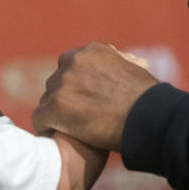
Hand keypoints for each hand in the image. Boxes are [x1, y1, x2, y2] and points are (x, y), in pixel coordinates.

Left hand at [32, 42, 158, 151]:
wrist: (148, 118)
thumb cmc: (148, 100)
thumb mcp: (136, 69)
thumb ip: (120, 63)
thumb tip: (126, 60)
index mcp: (92, 50)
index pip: (72, 65)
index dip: (77, 86)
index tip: (84, 100)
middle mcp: (73, 61)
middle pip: (57, 82)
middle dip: (65, 99)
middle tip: (78, 118)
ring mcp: (62, 83)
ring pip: (48, 101)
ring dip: (57, 115)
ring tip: (70, 131)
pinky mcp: (55, 107)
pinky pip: (40, 119)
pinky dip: (47, 129)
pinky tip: (57, 138)